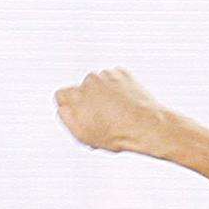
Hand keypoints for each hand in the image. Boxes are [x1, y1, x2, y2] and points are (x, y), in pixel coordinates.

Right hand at [55, 67, 173, 155]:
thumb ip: (66, 118)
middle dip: (89, 100)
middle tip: (101, 117)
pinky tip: (125, 103)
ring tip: (116, 112)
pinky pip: (114, 79)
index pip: (61, 95)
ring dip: (104, 94)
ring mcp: (107, 75)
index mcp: (76, 96)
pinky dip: (118, 89)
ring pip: (99, 84)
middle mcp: (89, 81)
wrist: (147, 125)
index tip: (80, 114)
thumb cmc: (117, 134)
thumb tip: (62, 107)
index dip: (70, 106)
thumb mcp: (83, 135)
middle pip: (82, 89)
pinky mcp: (122, 73)